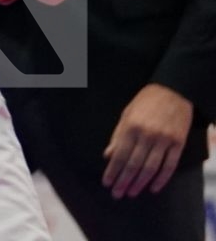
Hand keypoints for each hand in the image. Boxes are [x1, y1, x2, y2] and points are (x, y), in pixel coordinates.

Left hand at [103, 83, 192, 197]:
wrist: (174, 91)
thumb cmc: (146, 102)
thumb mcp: (127, 114)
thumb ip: (118, 135)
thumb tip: (108, 155)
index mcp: (131, 127)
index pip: (120, 155)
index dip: (113, 170)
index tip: (107, 183)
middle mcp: (147, 135)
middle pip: (134, 164)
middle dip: (124, 181)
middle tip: (117, 194)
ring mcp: (164, 140)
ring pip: (151, 168)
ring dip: (140, 183)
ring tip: (131, 193)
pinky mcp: (178, 144)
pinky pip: (169, 166)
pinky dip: (161, 179)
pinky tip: (153, 188)